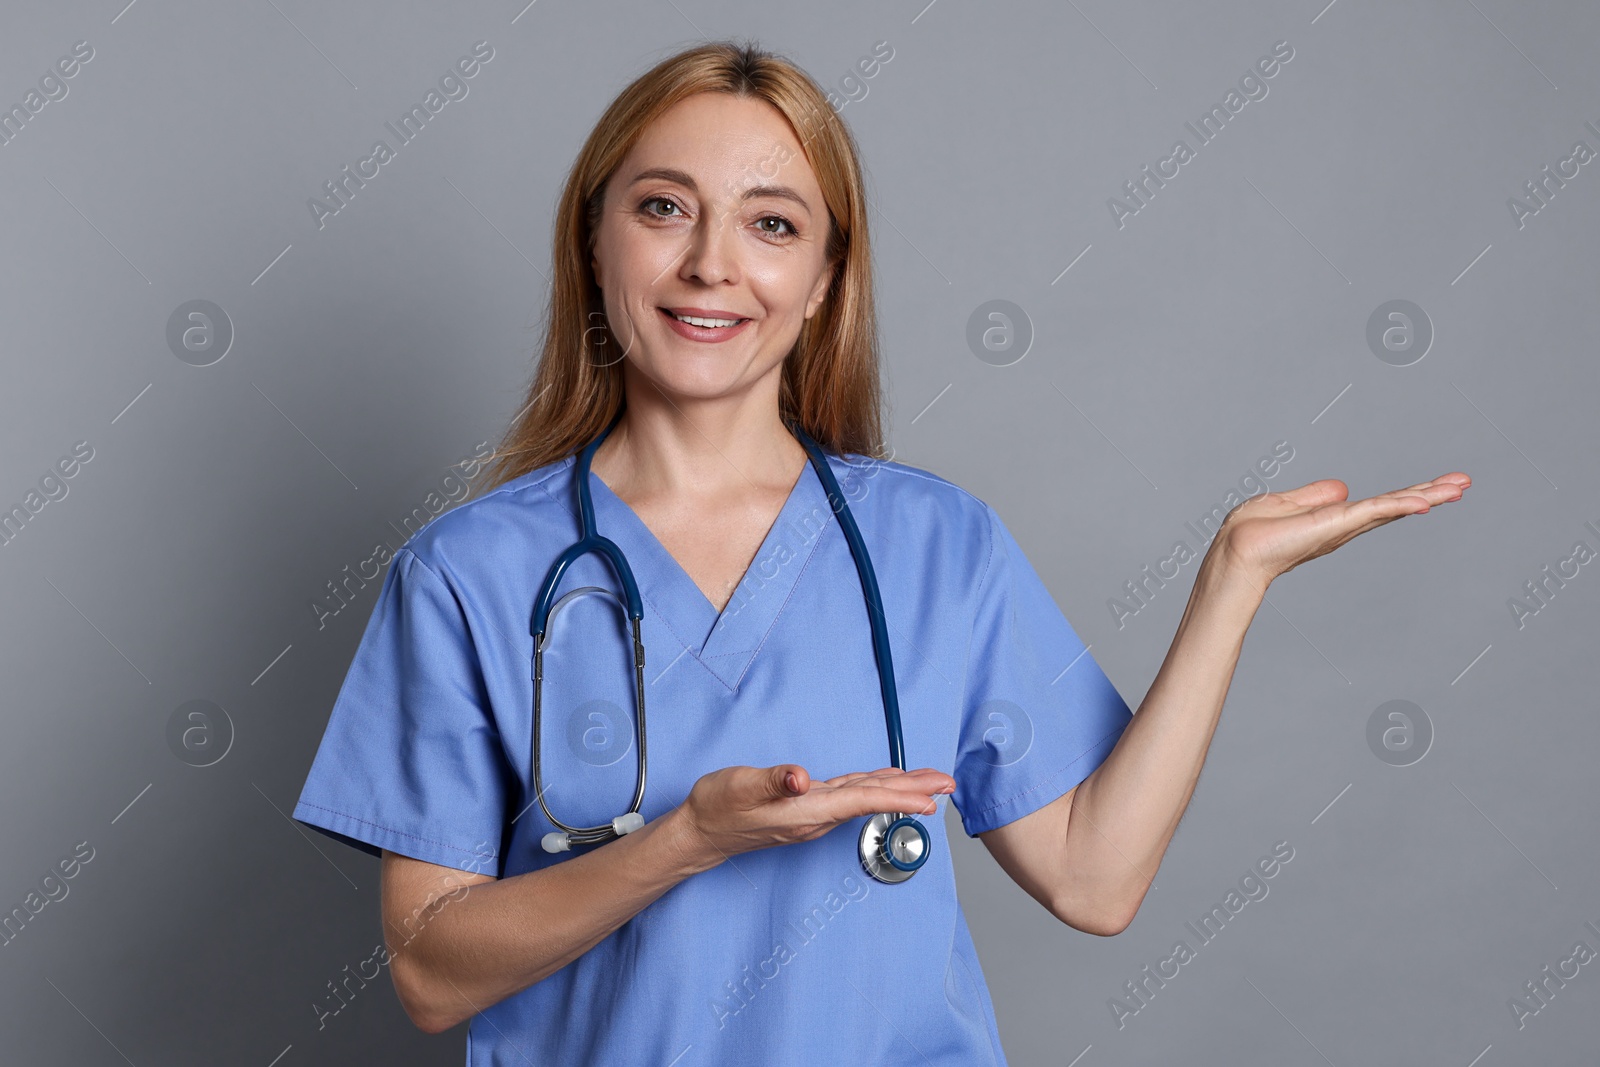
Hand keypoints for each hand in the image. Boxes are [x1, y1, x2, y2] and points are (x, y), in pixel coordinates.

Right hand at [677, 764, 955, 865]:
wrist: (701, 831)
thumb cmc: (720, 807)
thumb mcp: (742, 786)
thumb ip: (773, 781)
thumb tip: (800, 778)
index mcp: (810, 810)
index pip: (864, 801)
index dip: (900, 797)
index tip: (933, 798)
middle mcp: (817, 816)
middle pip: (874, 801)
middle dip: (913, 793)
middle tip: (948, 785)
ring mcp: (813, 814)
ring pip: (865, 798)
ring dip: (898, 790)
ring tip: (927, 783)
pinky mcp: (805, 809)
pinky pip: (850, 797)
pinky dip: (872, 787)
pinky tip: (881, 781)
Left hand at [1216, 472, 1470, 588]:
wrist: (1237, 551)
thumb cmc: (1251, 532)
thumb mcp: (1285, 503)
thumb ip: (1314, 496)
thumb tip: (1341, 488)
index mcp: (1334, 519)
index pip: (1379, 504)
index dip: (1407, 495)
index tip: (1437, 486)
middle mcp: (1346, 526)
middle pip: (1395, 506)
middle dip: (1430, 494)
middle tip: (1464, 483)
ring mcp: (1344, 527)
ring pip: (1394, 507)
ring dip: (1428, 495)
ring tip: (1460, 486)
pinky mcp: (1338, 525)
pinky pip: (1376, 510)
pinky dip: (1401, 504)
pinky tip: (1426, 500)